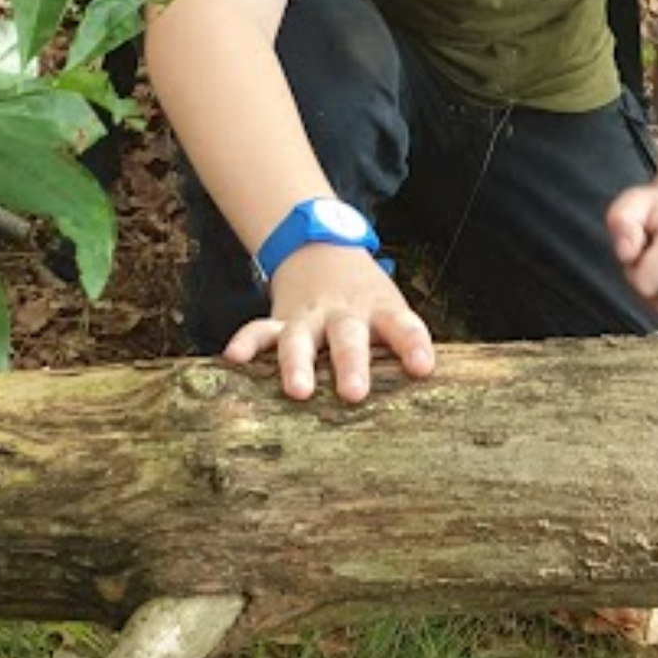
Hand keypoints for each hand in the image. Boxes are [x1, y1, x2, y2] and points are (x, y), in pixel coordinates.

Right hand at [222, 245, 435, 402]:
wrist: (324, 251)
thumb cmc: (370, 302)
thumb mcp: (392, 313)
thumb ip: (401, 349)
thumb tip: (423, 406)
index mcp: (381, 312)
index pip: (403, 327)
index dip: (413, 346)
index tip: (422, 368)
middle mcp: (345, 314)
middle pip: (348, 337)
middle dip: (350, 365)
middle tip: (354, 394)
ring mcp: (310, 317)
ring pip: (300, 338)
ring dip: (298, 364)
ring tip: (298, 391)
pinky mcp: (280, 320)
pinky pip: (260, 330)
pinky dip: (246, 343)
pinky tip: (234, 359)